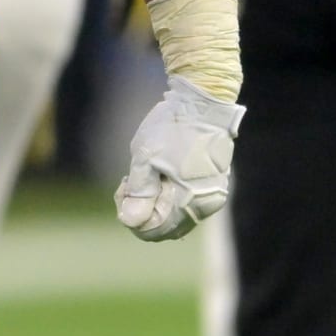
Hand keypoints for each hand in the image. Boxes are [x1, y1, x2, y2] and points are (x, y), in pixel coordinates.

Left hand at [115, 76, 243, 241]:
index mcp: (190, 201)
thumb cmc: (172, 129)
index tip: (124, 189)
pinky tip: (157, 174)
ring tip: (142, 174)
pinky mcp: (211, 186)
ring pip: (174, 216)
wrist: (202, 104)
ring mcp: (211, 197)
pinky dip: (166, 195)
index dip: (132, 217)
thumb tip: (130, 222)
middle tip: (128, 182)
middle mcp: (206, 205)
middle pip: (165, 227)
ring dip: (153, 203)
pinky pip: (184, 204)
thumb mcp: (146, 158)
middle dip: (141, 210)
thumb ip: (138, 193)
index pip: (155, 231)